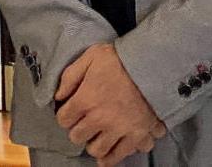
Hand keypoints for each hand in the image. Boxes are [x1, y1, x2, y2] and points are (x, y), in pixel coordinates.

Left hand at [54, 43, 165, 166]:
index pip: (63, 119)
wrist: (153, 64)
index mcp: (86, 99)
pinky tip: (111, 151)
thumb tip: (58, 95)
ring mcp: (118, 129)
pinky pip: (120, 155)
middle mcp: (99, 118)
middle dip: (78, 129)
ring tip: (98, 136)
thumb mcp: (91, 56)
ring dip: (95, 144)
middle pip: (77, 137)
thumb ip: (70, 76)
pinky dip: (114, 156)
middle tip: (85, 123)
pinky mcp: (136, 135)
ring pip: (97, 150)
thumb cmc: (121, 59)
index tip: (71, 112)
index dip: (65, 115)